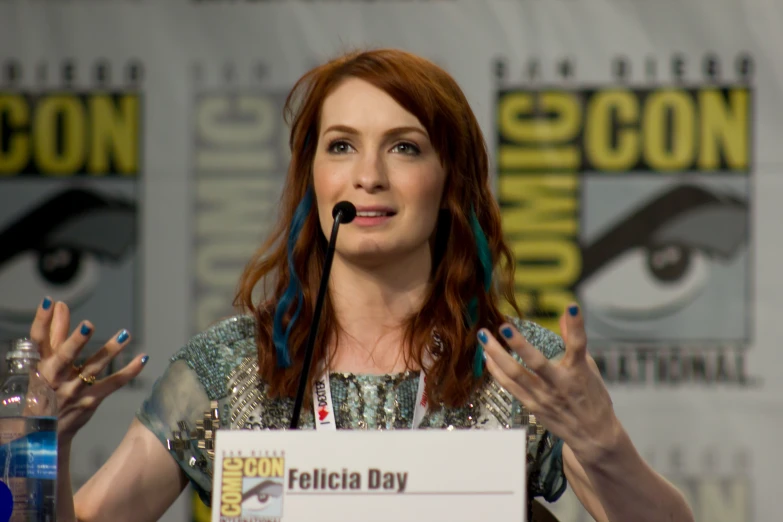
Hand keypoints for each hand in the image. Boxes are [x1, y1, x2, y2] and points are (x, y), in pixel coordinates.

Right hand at [28, 297, 147, 442]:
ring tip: (125, 334)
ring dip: (109, 350)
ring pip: (92, 368)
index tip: (50, 302)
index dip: (43, 320)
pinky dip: (129, 371)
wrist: (44, 434)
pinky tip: (143, 358)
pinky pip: (113, 384)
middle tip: (88, 326)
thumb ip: (54, 333)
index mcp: (39, 365)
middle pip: (64, 357)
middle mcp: (55, 378)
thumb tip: (59, 304)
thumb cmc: (44, 390)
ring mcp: (73, 391)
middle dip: (75, 342)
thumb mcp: (44, 363)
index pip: (38, 339)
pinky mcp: (91, 400)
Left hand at [479, 304, 618, 463]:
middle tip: (503, 326)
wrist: (592, 435)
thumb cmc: (592, 396)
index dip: (577, 326)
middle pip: (536, 363)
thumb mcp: (589, 367)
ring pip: (515, 374)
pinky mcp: (532, 406)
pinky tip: (486, 357)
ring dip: (496, 355)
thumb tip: (567, 313)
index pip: (579, 345)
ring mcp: (544, 397)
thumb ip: (574, 339)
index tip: (571, 306)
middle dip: (519, 344)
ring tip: (483, 337)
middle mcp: (560, 384)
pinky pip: (509, 386)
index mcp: (579, 371)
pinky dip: (496, 371)